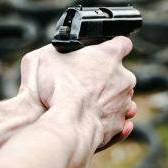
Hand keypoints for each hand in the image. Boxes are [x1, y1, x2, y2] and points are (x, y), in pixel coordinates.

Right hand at [18, 37, 136, 148]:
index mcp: (110, 55)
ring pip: (121, 97)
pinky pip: (118, 118)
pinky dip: (107, 118)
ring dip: (108, 99)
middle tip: (84, 82)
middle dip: (106, 77)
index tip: (102, 53)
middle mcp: (124, 78)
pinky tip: (92, 118)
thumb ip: (56, 51)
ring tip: (86, 104)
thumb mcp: (42, 57)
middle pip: (120, 73)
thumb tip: (55, 53)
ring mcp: (124, 102)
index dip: (111, 47)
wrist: (65, 124)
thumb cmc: (55, 88)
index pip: (122, 43)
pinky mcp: (119, 123)